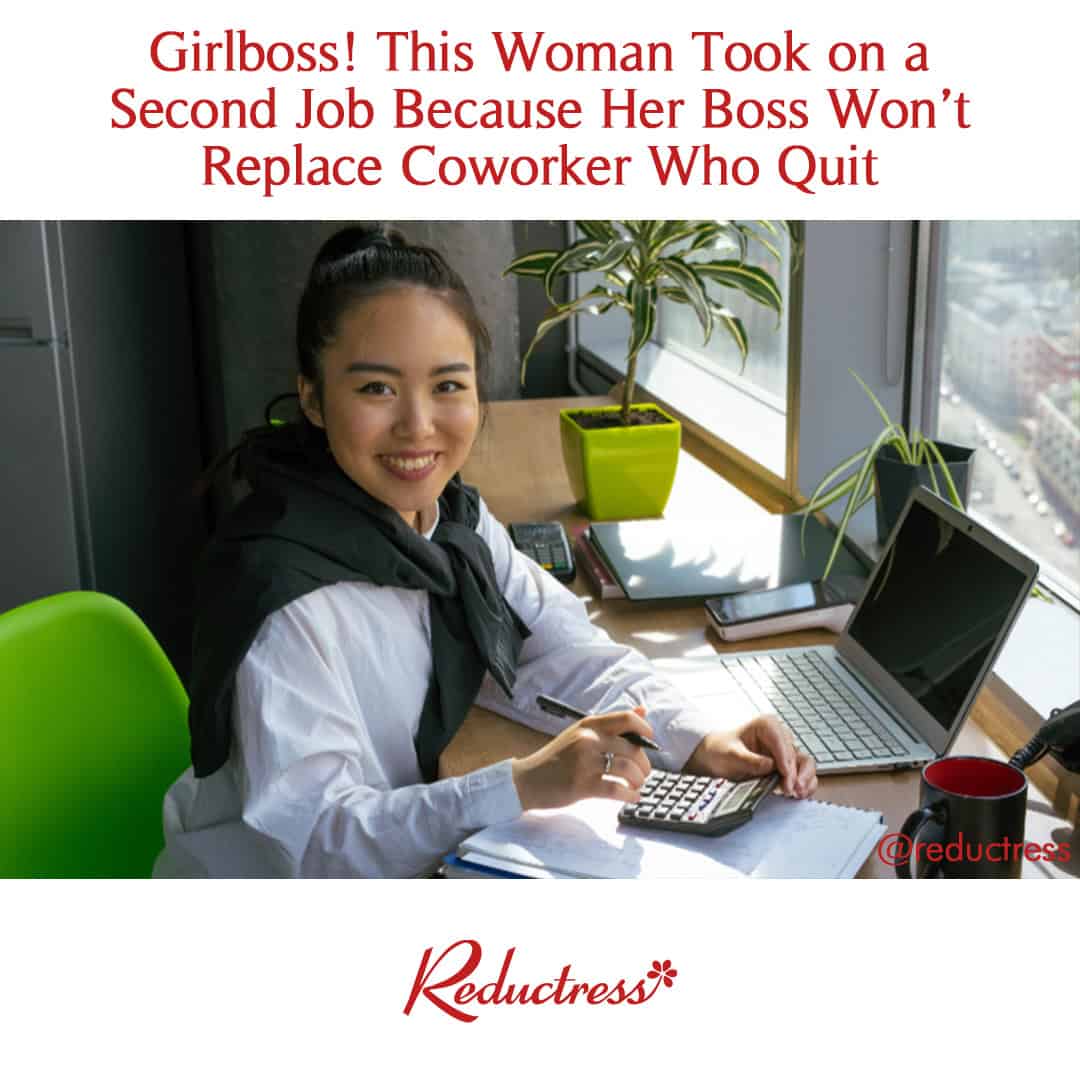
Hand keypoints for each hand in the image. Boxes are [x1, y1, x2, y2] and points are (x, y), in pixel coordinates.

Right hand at [512, 707, 653, 811]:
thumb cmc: (556, 759)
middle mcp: (588, 740)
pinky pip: (617, 790)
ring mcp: (585, 763)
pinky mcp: (582, 785)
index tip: (650, 740)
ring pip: (628, 769)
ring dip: (639, 780)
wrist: (527, 781)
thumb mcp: (579, 734)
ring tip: (636, 785)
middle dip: (644, 764)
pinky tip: (631, 797)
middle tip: (643, 773)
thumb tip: (642, 711)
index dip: (644, 729)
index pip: (626, 719)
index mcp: (588, 725)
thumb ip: (610, 725)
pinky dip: (630, 795)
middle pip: (632, 748)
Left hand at [684, 713, 816, 798]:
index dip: (786, 761)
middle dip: (797, 773)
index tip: (786, 777)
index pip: (782, 742)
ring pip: (804, 763)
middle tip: (792, 789)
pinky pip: (801, 774)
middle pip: (796, 753)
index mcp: (767, 725)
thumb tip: (770, 765)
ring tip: (798, 793)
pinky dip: (804, 783)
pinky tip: (799, 793)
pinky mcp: (784, 766)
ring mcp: (783, 752)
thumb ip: (749, 760)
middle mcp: (778, 737)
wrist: (713, 758)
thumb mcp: (730, 754)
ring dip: (805, 779)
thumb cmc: (719, 750)